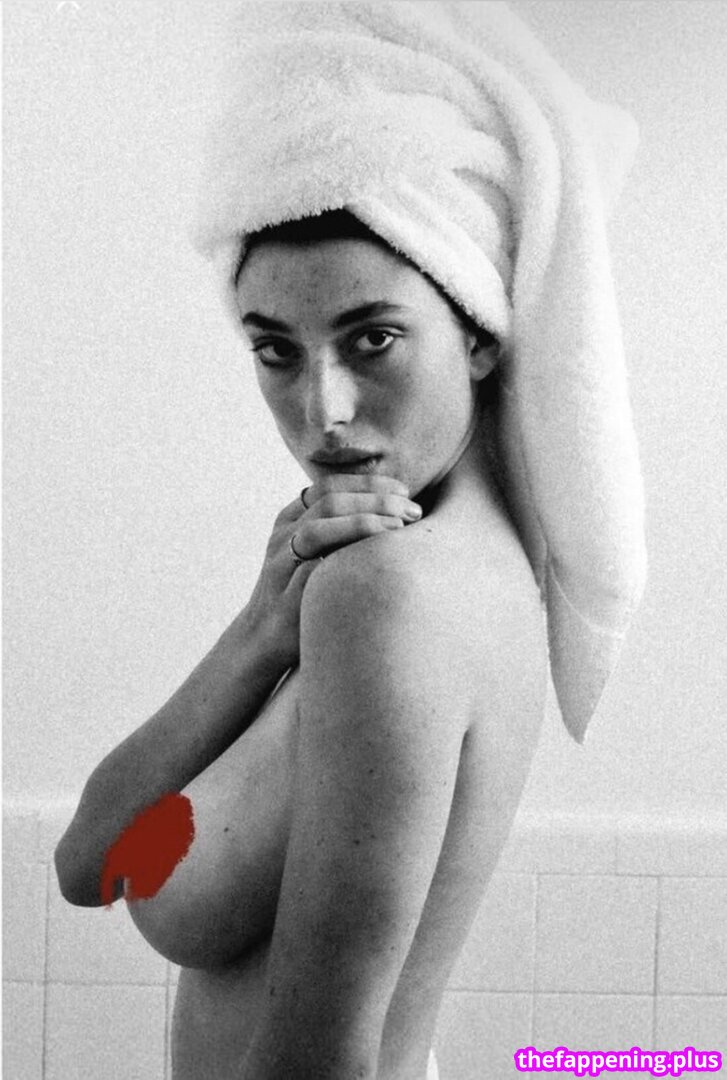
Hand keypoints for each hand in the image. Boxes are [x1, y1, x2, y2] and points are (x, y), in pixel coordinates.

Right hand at [243, 475, 421, 667]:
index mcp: (290, 519)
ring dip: (363, 523)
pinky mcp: (285, 596)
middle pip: (328, 502)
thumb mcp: (313, 551)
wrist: (264, 637)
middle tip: (413, 510)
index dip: (369, 484)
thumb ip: (339, 528)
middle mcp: (282, 536)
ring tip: (400, 528)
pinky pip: (313, 572)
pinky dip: (345, 560)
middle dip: (376, 501)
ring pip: (317, 530)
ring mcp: (280, 565)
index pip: (329, 486)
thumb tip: (394, 510)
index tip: (405, 491)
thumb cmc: (304, 591)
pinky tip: (376, 562)